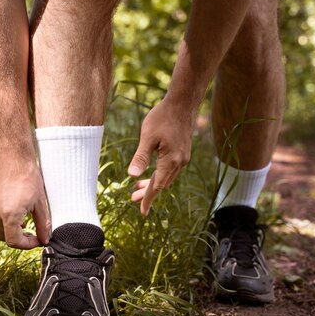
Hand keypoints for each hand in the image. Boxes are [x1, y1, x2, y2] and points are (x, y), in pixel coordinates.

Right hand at [0, 159, 50, 248]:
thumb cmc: (28, 177)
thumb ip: (42, 224)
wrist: (11, 157)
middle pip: (5, 238)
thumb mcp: (40, 203)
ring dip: (10, 231)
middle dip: (19, 239)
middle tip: (32, 233)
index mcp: (9, 214)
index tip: (37, 239)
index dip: (28, 244)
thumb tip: (44, 239)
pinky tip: (13, 212)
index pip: (15, 242)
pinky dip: (2, 222)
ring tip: (23, 222)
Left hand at [128, 98, 193, 214]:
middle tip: (133, 198)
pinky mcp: (183, 152)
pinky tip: (151, 173)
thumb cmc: (162, 117)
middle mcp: (180, 162)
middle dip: (148, 192)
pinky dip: (160, 174)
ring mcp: (183, 157)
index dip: (148, 198)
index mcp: (170, 161)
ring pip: (167, 177)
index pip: (157, 186)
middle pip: (162, 184)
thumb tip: (131, 176)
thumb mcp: (147, 137)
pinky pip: (171, 170)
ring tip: (138, 187)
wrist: (182, 104)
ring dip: (154, 183)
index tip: (142, 211)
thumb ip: (140, 157)